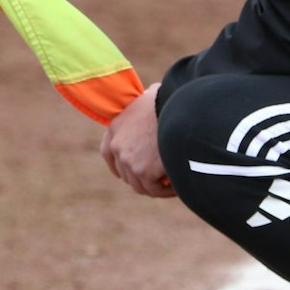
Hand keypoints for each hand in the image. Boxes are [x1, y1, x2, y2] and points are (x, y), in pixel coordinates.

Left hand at [100, 83, 173, 197]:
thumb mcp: (150, 98)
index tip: (135, 170)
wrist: (180, 106)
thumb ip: (145, 109)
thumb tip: (153, 102)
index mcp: (115, 127)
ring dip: (156, 187)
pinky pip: (156, 189)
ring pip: (141, 185)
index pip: (109, 153)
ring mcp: (128, 160)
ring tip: (173, 185)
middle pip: (126, 173)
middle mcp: (117, 146)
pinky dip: (167, 191)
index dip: (121, 164)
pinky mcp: (144, 171)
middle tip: (161, 178)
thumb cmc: (171, 98)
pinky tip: (179, 186)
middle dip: (143, 177)